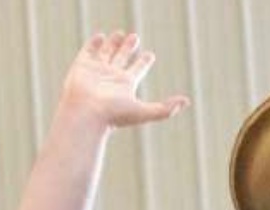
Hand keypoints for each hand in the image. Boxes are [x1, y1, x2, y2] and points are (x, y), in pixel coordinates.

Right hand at [61, 30, 189, 127]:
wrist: (86, 114)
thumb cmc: (113, 115)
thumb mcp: (144, 112)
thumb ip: (165, 109)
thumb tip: (187, 102)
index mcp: (126, 85)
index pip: (138, 69)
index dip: (144, 62)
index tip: (150, 55)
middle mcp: (112, 77)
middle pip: (123, 58)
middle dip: (129, 48)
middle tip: (135, 37)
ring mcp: (96, 71)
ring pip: (107, 53)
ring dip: (114, 43)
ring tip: (121, 33)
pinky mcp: (82, 65)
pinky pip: (89, 51)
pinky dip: (94, 43)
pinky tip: (100, 36)